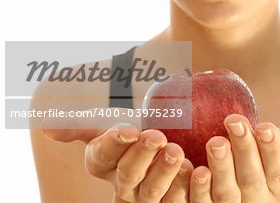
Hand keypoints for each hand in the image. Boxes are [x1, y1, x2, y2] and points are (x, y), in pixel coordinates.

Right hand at [42, 108, 193, 202]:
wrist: (163, 134)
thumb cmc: (132, 128)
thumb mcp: (105, 122)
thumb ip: (78, 124)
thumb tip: (46, 126)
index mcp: (102, 162)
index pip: (102, 155)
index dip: (115, 143)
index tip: (130, 130)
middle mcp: (121, 183)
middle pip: (127, 174)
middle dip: (142, 156)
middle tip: (157, 137)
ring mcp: (146, 195)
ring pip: (151, 191)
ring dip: (164, 173)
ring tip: (176, 153)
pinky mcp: (169, 200)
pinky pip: (175, 200)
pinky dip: (185, 187)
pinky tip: (195, 171)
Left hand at [188, 114, 279, 202]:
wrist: (241, 154)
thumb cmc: (266, 147)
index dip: (272, 149)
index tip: (264, 126)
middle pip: (252, 180)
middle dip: (244, 149)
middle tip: (234, 122)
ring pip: (227, 193)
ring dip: (221, 168)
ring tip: (216, 142)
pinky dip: (198, 188)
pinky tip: (195, 168)